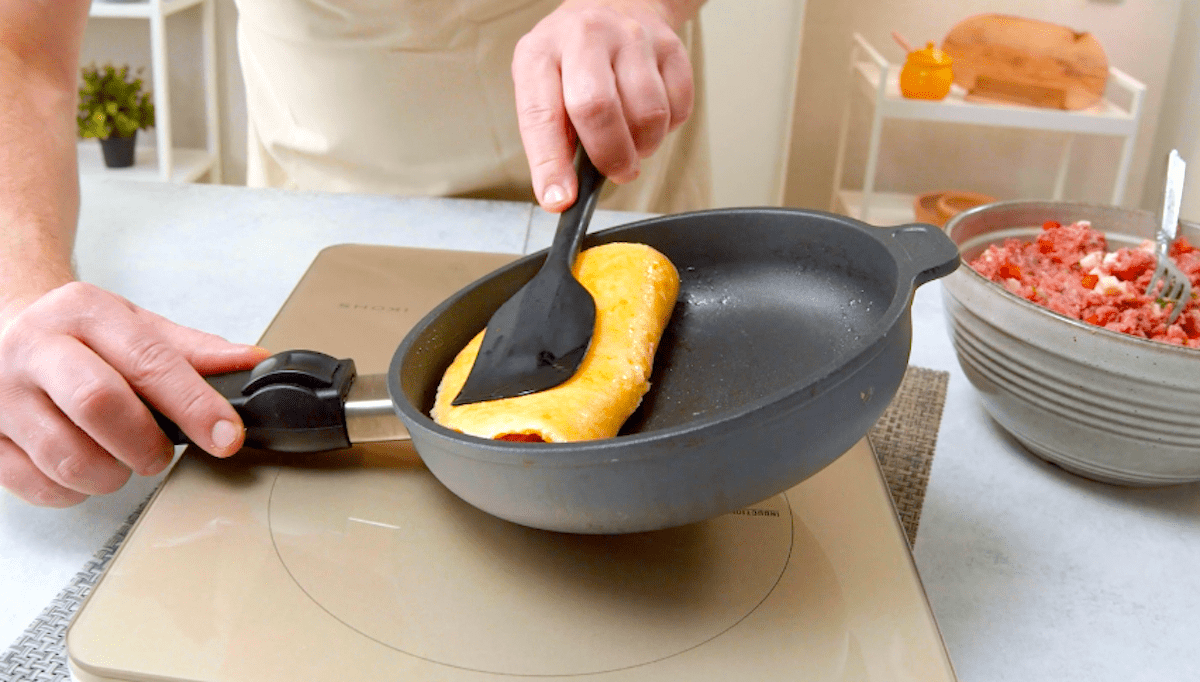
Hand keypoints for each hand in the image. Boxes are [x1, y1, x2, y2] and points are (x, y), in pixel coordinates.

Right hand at [0, 283, 269, 506]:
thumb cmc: (78, 334)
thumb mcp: (134, 326)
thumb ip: (194, 351)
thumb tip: (253, 363)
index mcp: (84, 313)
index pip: (148, 360)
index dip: (195, 404)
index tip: (227, 435)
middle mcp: (35, 348)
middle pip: (98, 404)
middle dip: (145, 444)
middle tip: (159, 454)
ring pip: (65, 456)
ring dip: (110, 474)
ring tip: (120, 460)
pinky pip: (35, 484)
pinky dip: (72, 491)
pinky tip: (82, 470)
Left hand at [513, 0, 696, 211]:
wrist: (615, 5)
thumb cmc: (572, 60)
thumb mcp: (543, 86)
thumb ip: (551, 135)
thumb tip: (563, 192)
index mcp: (541, 53)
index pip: (542, 114)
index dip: (551, 163)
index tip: (560, 200)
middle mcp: (585, 37)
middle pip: (598, 108)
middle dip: (609, 156)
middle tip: (615, 172)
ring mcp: (632, 38)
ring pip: (648, 114)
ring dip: (643, 145)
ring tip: (632, 141)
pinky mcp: (670, 47)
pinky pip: (679, 108)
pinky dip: (667, 128)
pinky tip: (650, 118)